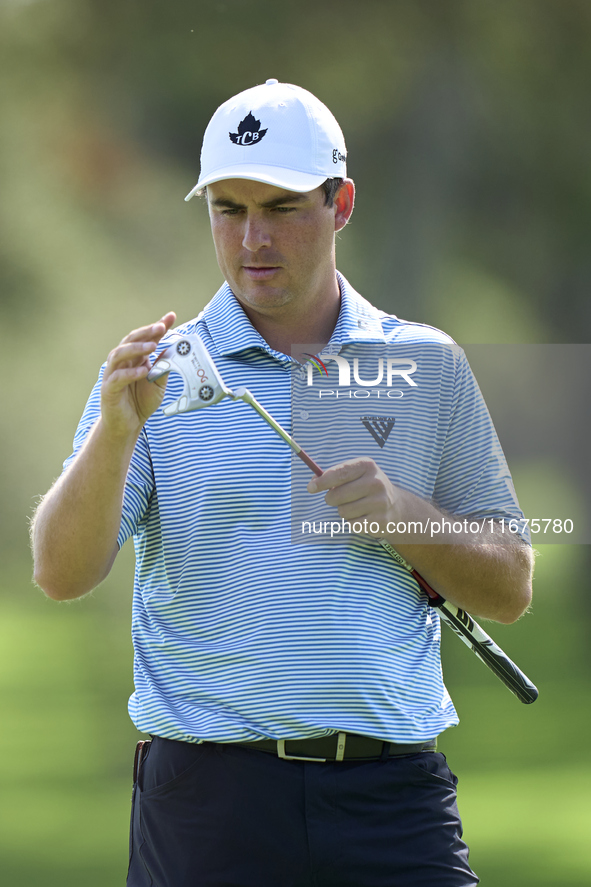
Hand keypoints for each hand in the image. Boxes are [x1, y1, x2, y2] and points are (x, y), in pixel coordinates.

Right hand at [101, 312, 176, 437]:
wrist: (127, 424)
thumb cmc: (141, 402)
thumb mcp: (158, 382)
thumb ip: (164, 367)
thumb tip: (176, 350)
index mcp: (134, 358)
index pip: (145, 338)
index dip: (157, 326)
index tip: (171, 316)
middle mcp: (122, 362)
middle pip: (130, 340)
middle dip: (146, 332)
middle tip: (161, 327)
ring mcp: (113, 374)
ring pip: (119, 354)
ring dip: (136, 348)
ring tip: (152, 346)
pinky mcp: (109, 389)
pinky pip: (118, 377)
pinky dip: (130, 373)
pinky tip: (143, 371)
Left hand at [307, 457, 399, 536]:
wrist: (396, 506)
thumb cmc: (367, 488)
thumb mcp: (356, 474)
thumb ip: (334, 476)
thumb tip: (313, 482)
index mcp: (367, 466)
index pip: (339, 473)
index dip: (322, 481)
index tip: (310, 488)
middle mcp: (376, 482)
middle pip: (337, 495)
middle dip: (331, 499)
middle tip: (338, 499)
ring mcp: (380, 502)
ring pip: (343, 512)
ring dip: (344, 512)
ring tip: (356, 507)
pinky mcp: (380, 520)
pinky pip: (351, 525)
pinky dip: (352, 523)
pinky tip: (363, 517)